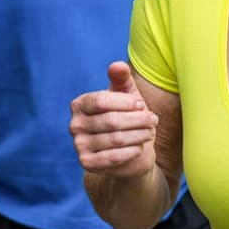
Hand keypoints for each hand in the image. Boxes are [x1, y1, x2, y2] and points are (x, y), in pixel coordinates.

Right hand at [70, 62, 158, 178]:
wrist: (130, 151)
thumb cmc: (128, 118)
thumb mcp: (128, 95)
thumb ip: (122, 79)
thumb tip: (117, 65)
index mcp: (80, 104)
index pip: (100, 101)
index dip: (125, 102)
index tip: (141, 104)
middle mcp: (75, 125)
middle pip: (110, 121)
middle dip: (137, 120)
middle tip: (153, 120)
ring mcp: (79, 145)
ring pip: (115, 139)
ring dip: (139, 135)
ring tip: (150, 132)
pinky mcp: (88, 163)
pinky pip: (113, 157)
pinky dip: (131, 151)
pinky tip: (140, 147)